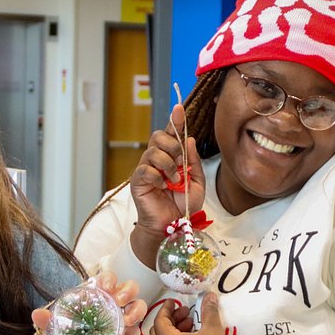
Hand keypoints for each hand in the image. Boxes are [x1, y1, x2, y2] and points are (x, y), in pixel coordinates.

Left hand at [29, 271, 147, 334]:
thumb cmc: (70, 329)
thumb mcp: (57, 325)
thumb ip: (47, 319)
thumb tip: (37, 314)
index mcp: (99, 292)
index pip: (109, 277)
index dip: (110, 278)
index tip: (106, 287)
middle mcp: (115, 301)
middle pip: (130, 287)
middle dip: (128, 291)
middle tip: (119, 300)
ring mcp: (124, 317)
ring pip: (139, 306)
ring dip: (136, 310)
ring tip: (127, 320)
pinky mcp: (127, 334)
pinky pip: (136, 330)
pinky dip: (133, 333)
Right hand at [130, 103, 206, 267]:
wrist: (173, 226)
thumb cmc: (182, 205)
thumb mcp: (196, 182)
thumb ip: (193, 161)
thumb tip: (189, 139)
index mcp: (172, 157)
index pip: (172, 133)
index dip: (175, 120)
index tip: (179, 107)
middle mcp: (157, 159)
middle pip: (158, 136)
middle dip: (172, 145)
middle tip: (179, 162)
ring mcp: (146, 169)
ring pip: (153, 151)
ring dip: (168, 164)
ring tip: (174, 180)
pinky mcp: (138, 181)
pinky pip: (145, 169)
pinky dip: (158, 177)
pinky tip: (163, 186)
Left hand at [150, 293, 242, 334]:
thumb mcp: (212, 330)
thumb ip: (208, 310)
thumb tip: (209, 295)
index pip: (160, 320)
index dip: (166, 308)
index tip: (174, 301)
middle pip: (158, 332)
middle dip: (170, 320)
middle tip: (185, 313)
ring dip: (174, 332)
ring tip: (192, 325)